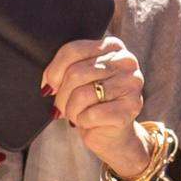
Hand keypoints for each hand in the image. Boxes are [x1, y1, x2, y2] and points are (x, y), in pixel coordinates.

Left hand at [43, 36, 150, 178]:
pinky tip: (90, 122)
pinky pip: (91, 115)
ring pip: (82, 95)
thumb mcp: (78, 79)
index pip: (73, 50)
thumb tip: (49, 83)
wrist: (112, 133)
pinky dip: (83, 122)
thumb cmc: (92, 103)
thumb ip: (65, 70)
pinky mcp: (132, 107)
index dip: (54, 71)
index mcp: (112, 47)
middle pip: (76, 73)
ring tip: (77, 115)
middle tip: (62, 107)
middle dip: (62, 95)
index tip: (51, 86)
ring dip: (71, 111)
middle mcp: (126, 61)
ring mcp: (132, 84)